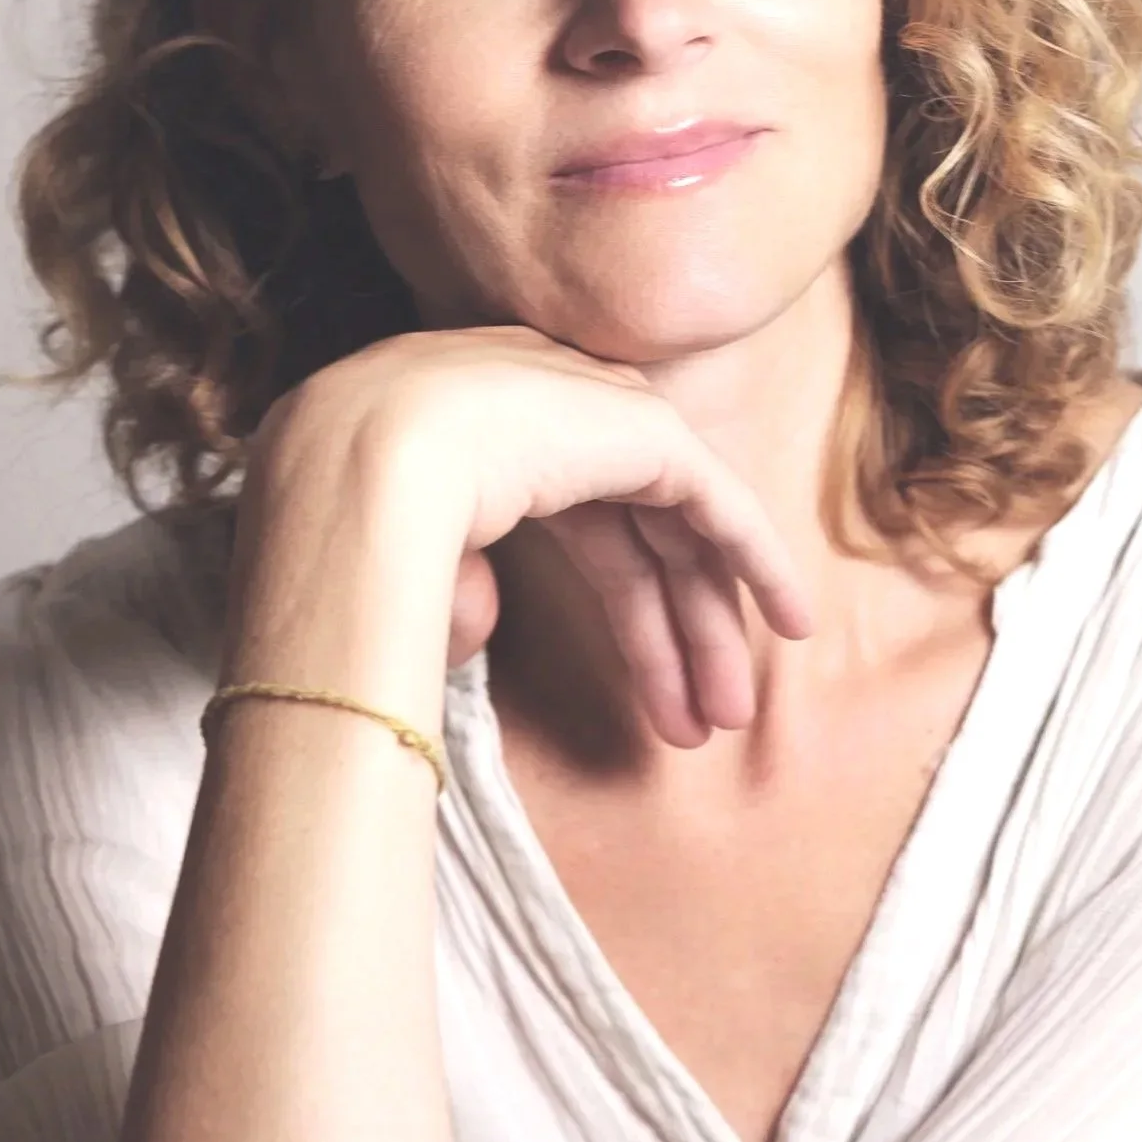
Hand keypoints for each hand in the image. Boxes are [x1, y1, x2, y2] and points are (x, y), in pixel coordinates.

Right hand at [251, 327, 814, 747]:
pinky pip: (718, 505)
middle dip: (665, 640)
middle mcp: (556, 417)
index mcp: (492, 438)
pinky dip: (757, 560)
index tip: (643, 695)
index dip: (623, 618)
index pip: (585, 536)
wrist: (368, 459)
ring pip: (678, 534)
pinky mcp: (645, 431)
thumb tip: (476, 632)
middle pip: (636, 544)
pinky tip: (789, 622)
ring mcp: (601, 415)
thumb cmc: (351, 517)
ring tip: (728, 716)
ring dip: (706, 627)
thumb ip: (449, 586)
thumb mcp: (402, 562)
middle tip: (691, 726)